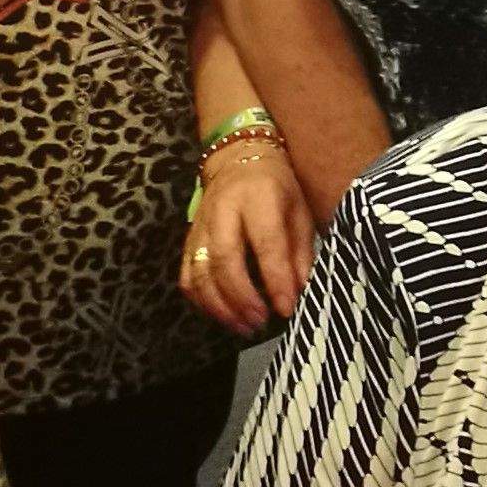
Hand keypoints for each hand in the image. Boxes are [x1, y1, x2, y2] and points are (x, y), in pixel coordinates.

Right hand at [183, 144, 311, 336]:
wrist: (237, 159)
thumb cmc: (278, 188)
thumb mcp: (300, 211)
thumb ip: (299, 253)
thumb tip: (298, 293)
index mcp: (258, 197)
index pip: (266, 242)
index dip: (276, 279)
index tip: (287, 308)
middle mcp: (223, 209)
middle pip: (225, 259)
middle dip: (243, 298)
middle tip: (262, 323)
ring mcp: (200, 225)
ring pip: (201, 272)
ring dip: (221, 307)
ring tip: (245, 327)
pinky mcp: (188, 239)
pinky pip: (187, 276)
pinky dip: (202, 302)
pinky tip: (222, 316)